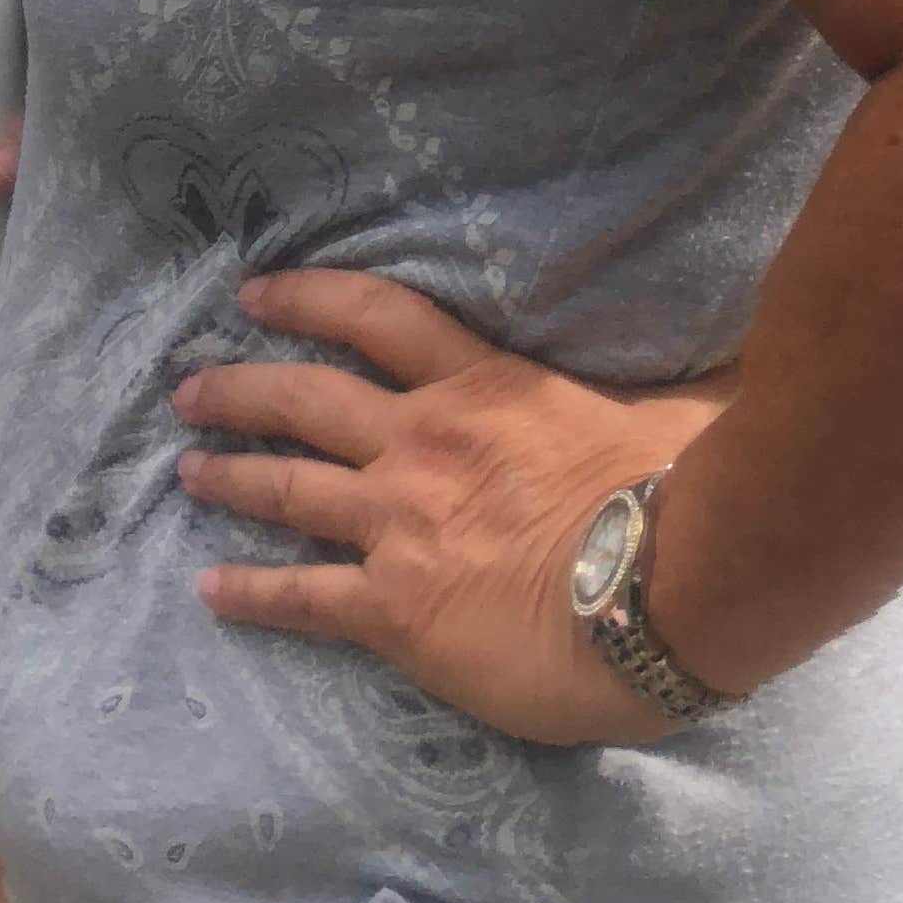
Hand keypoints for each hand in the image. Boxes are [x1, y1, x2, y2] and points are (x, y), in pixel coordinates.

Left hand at [167, 271, 713, 747]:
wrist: (671, 592)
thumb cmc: (687, 495)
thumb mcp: (676, 406)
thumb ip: (666, 378)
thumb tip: (717, 359)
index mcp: (485, 390)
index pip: (378, 319)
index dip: (308, 299)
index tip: (257, 293)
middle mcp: (423, 447)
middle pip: (305, 400)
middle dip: (240, 389)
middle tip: (189, 388)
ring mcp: (400, 527)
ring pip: (287, 489)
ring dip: (229, 475)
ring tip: (186, 469)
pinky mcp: (394, 608)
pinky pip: (302, 597)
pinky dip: (250, 593)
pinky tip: (210, 590)